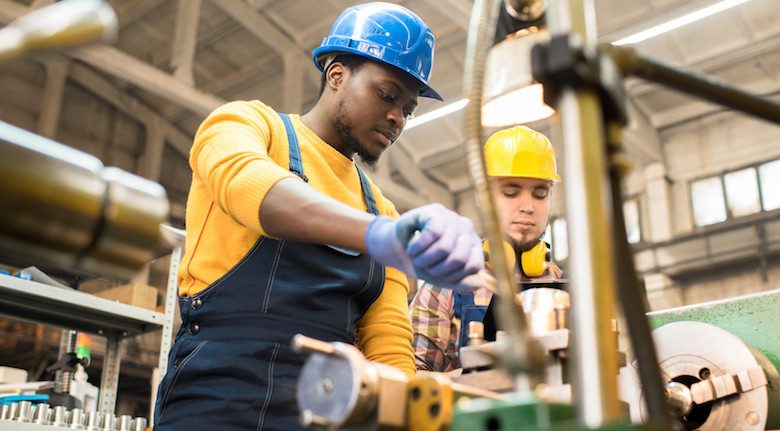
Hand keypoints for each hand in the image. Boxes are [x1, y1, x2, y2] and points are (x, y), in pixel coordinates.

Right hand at [365, 204, 483, 291]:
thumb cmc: (422, 261)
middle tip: (424, 266)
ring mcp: (453, 218)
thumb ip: (460, 281)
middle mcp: (467, 229)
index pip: (474, 266)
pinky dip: (418, 247)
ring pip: (444, 247)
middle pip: (458, 258)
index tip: (438, 276)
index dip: (454, 276)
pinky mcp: (436, 211)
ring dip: (424, 259)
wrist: (396, 248)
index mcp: (473, 246)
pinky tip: (412, 248)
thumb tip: (479, 283)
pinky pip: (432, 233)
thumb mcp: (441, 276)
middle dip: (437, 269)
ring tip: (416, 258)